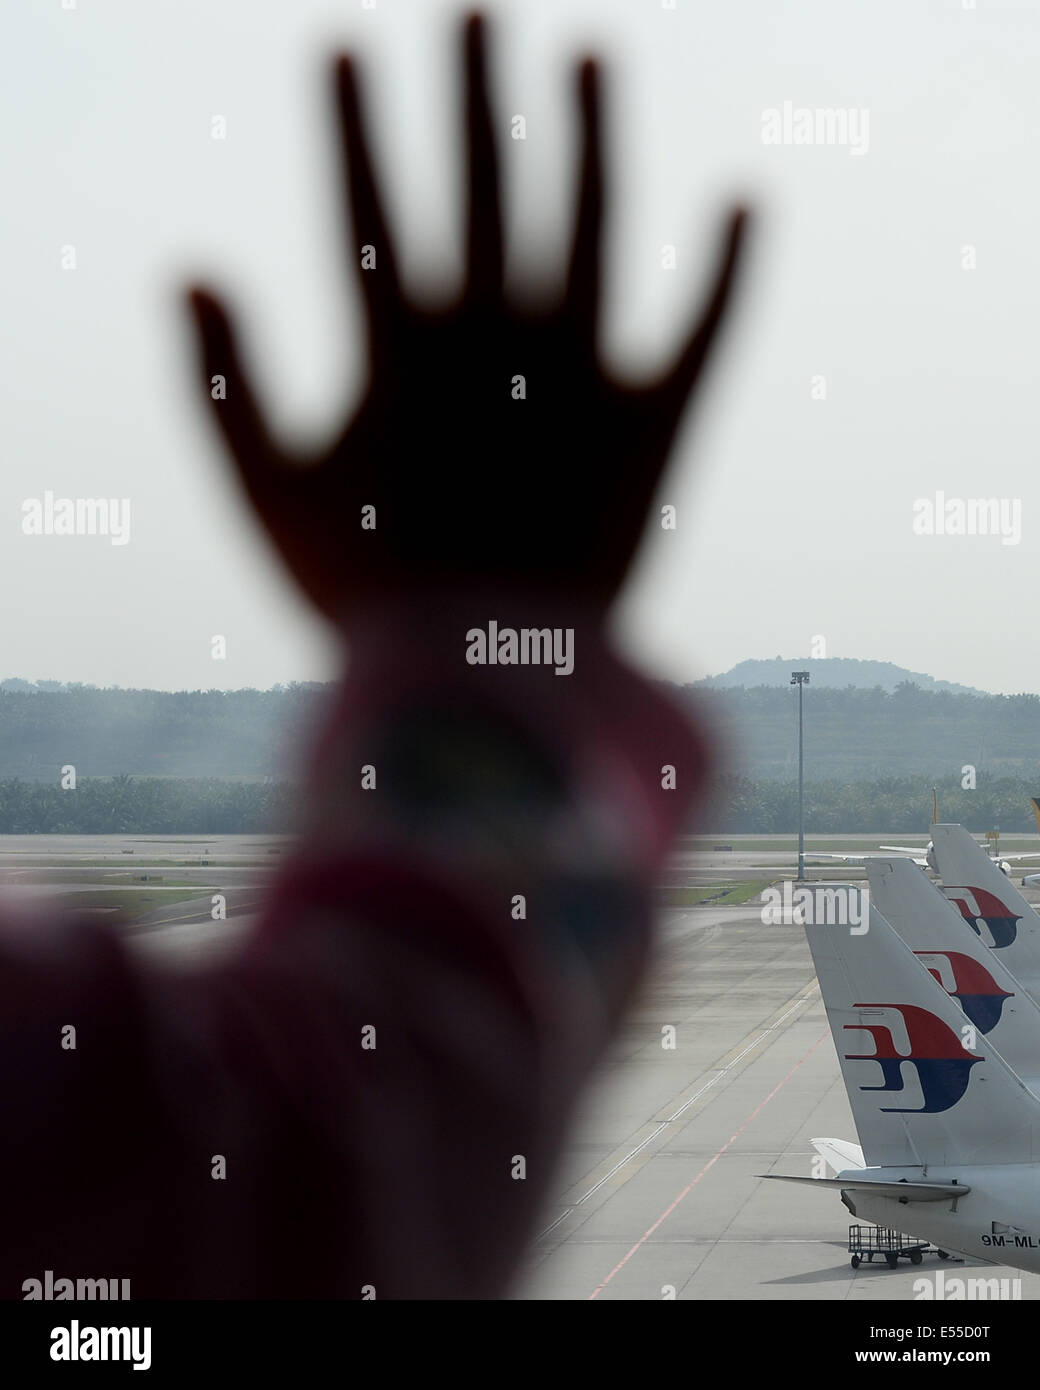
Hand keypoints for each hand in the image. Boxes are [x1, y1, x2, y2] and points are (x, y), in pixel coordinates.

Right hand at [187, 12, 748, 623]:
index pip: (369, 205)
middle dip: (474, 89)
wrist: (484, 684)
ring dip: (592, 132)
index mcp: (400, 350)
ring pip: (592, 224)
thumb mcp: (267, 496)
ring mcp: (581, 375)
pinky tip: (745, 197)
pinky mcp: (655, 427)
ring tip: (590, 51)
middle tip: (476, 10)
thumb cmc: (366, 599)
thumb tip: (190, 273)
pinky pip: (702, 329)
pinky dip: (728, 266)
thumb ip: (222, 385)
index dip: (355, 124)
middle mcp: (497, 339)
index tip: (347, 45)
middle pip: (486, 183)